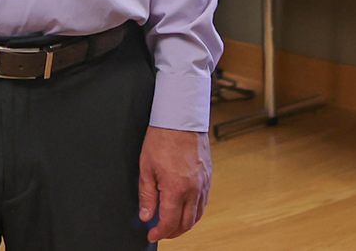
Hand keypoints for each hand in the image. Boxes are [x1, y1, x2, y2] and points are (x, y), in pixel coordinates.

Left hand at [138, 125, 211, 241]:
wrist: (181, 119)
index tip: (152, 235)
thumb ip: (147, 195)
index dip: (160, 233)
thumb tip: (146, 215)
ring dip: (185, 224)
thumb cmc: (162, 139)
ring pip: (197, 215)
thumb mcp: (146, 167)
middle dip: (173, 232)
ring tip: (172, 224)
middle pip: (186, 223)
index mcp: (176, 188)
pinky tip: (185, 209)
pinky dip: (194, 212)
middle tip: (161, 232)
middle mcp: (194, 190)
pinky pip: (203, 203)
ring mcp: (204, 184)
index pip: (169, 222)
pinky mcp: (208, 178)